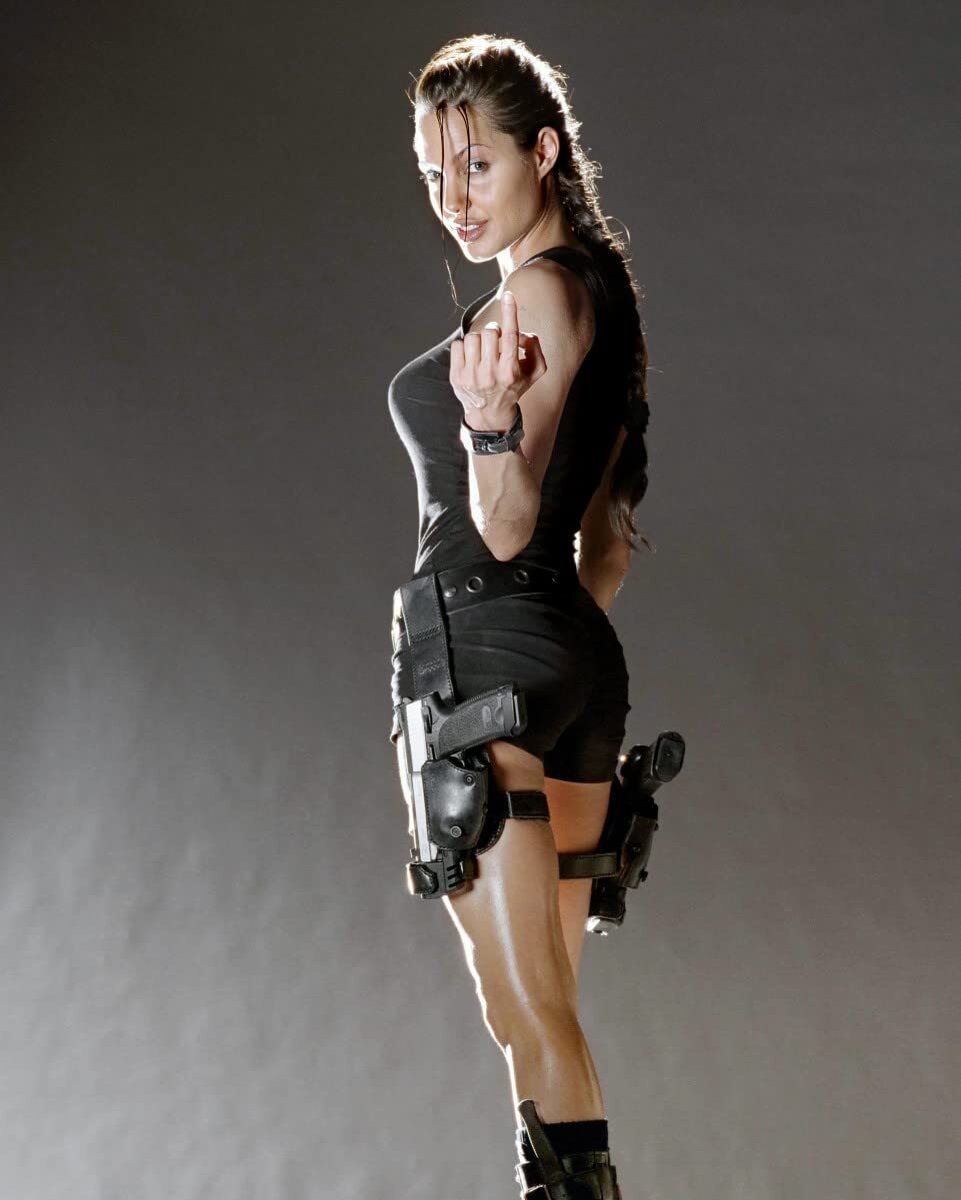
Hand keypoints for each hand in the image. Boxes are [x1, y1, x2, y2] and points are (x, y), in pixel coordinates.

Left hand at [450, 289, 547, 429]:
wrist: (490, 414)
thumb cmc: (513, 388)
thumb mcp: (534, 373)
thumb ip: (536, 349)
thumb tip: (524, 333)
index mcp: (510, 372)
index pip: (511, 336)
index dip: (510, 313)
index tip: (508, 296)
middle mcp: (489, 374)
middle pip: (490, 333)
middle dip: (495, 333)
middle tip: (497, 343)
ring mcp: (470, 376)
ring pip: (473, 337)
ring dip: (480, 340)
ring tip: (484, 353)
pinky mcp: (456, 376)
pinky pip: (458, 344)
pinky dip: (465, 347)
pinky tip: (472, 358)